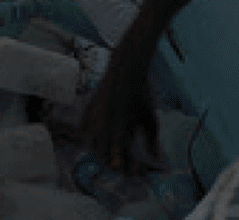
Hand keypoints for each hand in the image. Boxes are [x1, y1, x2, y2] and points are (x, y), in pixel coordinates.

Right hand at [83, 45, 157, 173]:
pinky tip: (94, 138)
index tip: (121, 167)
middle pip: (100, 149)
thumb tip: (155, 159)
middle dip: (107, 159)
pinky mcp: (90, 107)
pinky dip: (88, 135)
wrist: (127, 70)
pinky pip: (84, 127)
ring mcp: (96, 113)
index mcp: (121, 122)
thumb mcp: (150, 118)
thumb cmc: (141, 95)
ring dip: (97, 149)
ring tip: (106, 153)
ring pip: (90, 140)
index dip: (118, 161)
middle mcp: (105, 119)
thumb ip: (152, 141)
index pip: (116, 149)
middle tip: (115, 163)